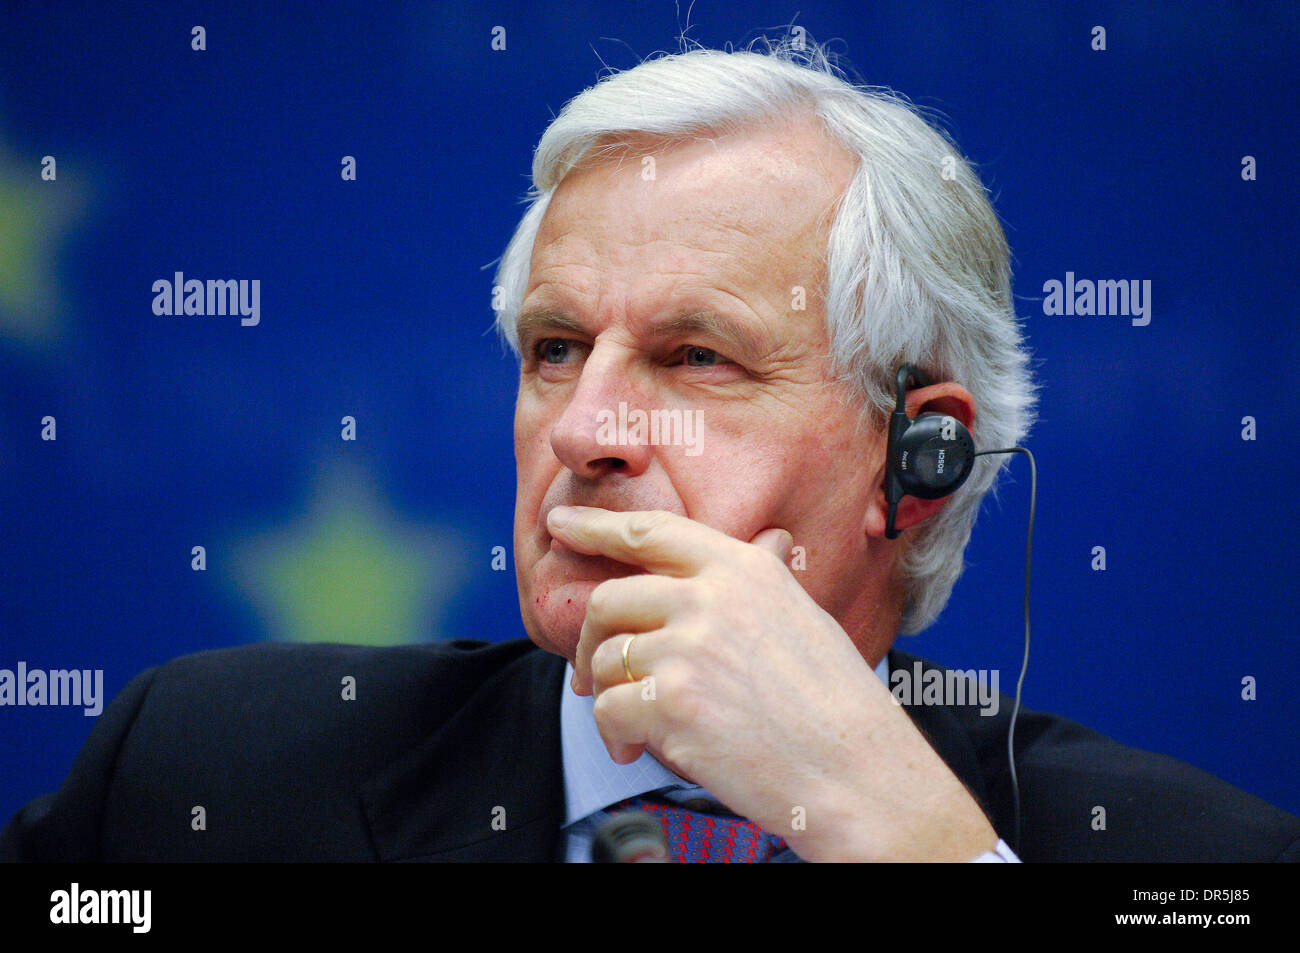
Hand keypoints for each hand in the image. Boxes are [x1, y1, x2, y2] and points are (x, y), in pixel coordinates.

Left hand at [550, 504, 998, 861]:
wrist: (855, 770)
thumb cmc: (835, 702)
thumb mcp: (803, 616)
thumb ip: (764, 579)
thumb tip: (768, 541)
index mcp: (743, 570)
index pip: (653, 532)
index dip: (597, 526)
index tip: (561, 526)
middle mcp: (712, 597)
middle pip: (609, 599)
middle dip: (591, 641)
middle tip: (594, 674)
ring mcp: (689, 647)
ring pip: (608, 660)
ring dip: (609, 697)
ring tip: (637, 728)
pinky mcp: (671, 701)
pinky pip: (609, 709)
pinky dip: (616, 736)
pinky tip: (640, 750)